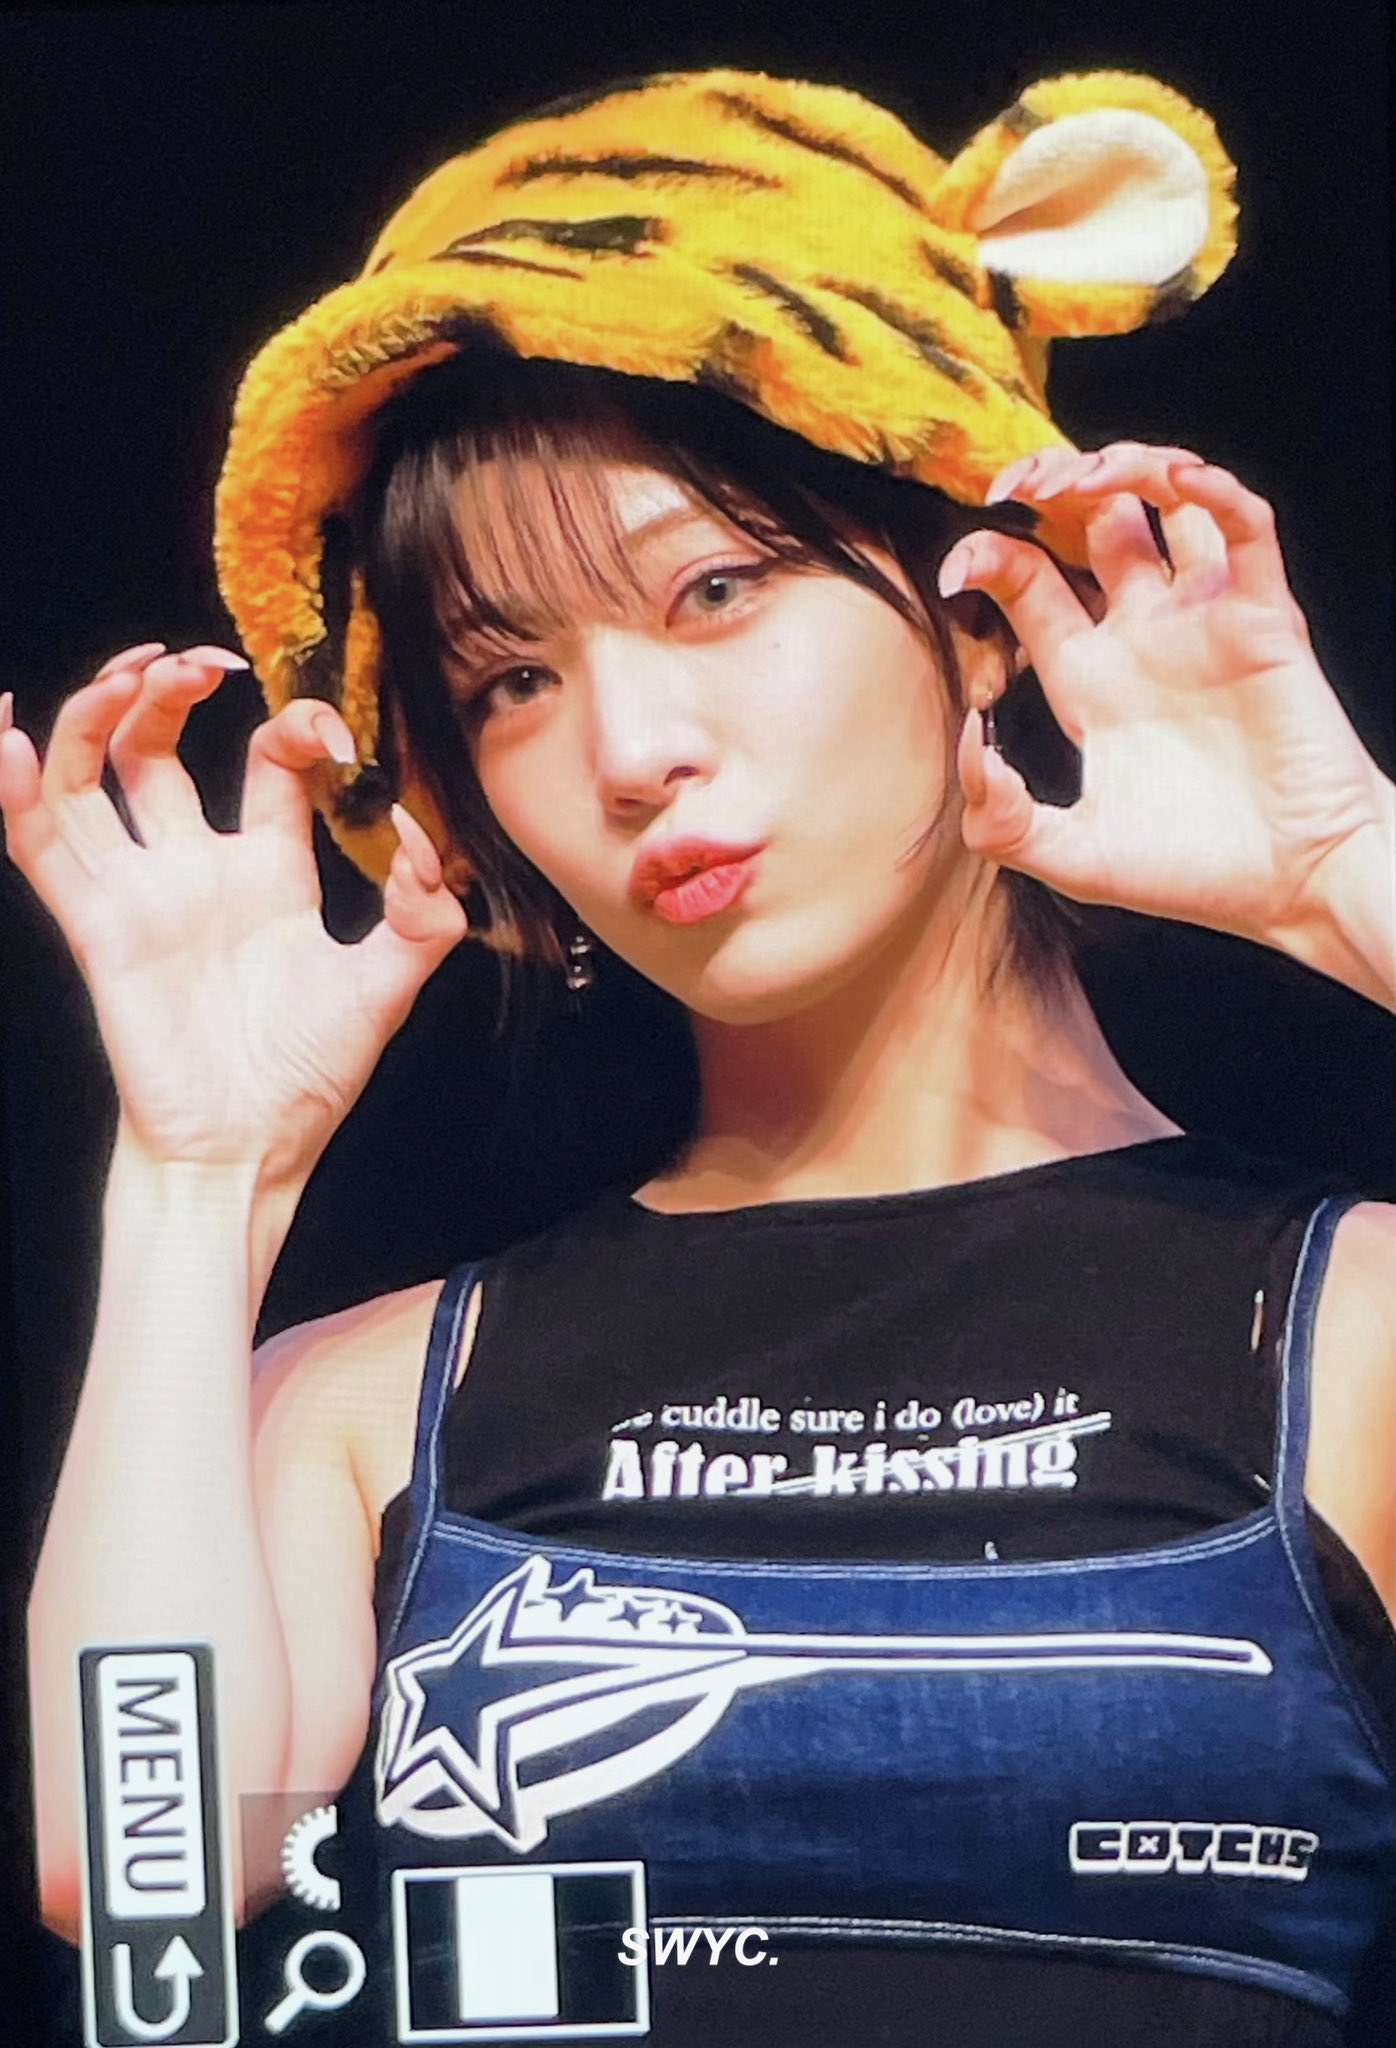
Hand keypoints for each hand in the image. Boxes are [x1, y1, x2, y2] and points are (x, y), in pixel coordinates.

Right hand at [0, 645, 467, 1186]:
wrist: (248, 1148)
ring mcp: (142, 892)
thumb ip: (422, 916)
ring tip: (130, 672)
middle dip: (172, 689)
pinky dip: (17, 787)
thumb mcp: (387, 988)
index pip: (266, 764)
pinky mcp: (97, 925)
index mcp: (269, 870)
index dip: (294, 729)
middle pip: (159, 749)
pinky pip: (42, 845)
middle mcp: (197, 868)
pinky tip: (12, 738)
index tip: (331, 736)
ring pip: (92, 776)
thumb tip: (426, 843)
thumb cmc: (308, 1076)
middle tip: (203, 662)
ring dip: (97, 712)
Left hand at [940, 443, 1391, 958]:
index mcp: (1090, 679)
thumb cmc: (1192, 872)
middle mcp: (1143, 636)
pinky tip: (1179, 482)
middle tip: (1016, 484)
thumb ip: (1002, 819)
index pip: (1029, 584)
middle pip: (1090, 525)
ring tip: (1086, 473)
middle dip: (1050, 490)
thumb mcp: (1073, 858)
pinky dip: (1214, 492)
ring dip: (1126, 468)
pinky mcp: (1265, 617)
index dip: (990, 558)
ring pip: (1165, 506)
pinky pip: (1244, 529)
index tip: (956, 569)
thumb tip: (968, 737)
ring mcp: (1204, 621)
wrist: (1295, 884)